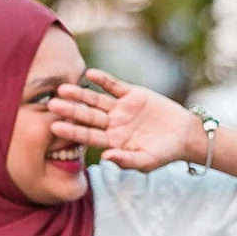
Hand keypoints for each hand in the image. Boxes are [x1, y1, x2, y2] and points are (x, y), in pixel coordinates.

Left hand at [49, 69, 203, 172]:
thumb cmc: (164, 153)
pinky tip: (91, 74)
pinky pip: (114, 86)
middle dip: (70, 110)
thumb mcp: (146, 161)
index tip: (55, 127)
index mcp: (111, 141)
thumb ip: (126, 160)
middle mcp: (112, 123)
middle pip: (86, 116)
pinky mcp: (132, 94)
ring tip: (64, 88)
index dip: (71, 131)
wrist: (185, 135)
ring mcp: (120, 108)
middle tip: (51, 104)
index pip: (87, 136)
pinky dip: (103, 80)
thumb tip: (106, 158)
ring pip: (96, 99)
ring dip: (81, 94)